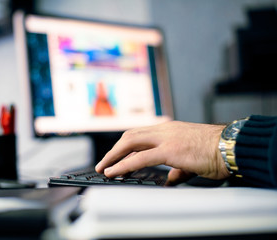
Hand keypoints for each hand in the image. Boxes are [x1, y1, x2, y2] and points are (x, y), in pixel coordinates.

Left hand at [95, 121, 229, 184]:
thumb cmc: (215, 152)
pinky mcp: (170, 150)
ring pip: (130, 143)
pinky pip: (140, 157)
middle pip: (130, 136)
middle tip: (104, 163)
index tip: (115, 157)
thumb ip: (177, 170)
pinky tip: (115, 172)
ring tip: (104, 168)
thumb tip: (169, 180)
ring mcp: (166, 138)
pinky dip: (124, 165)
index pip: (139, 135)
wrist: (232, 147)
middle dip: (114, 150)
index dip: (124, 146)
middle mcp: (164, 130)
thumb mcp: (191, 160)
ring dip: (114, 156)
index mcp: (168, 130)